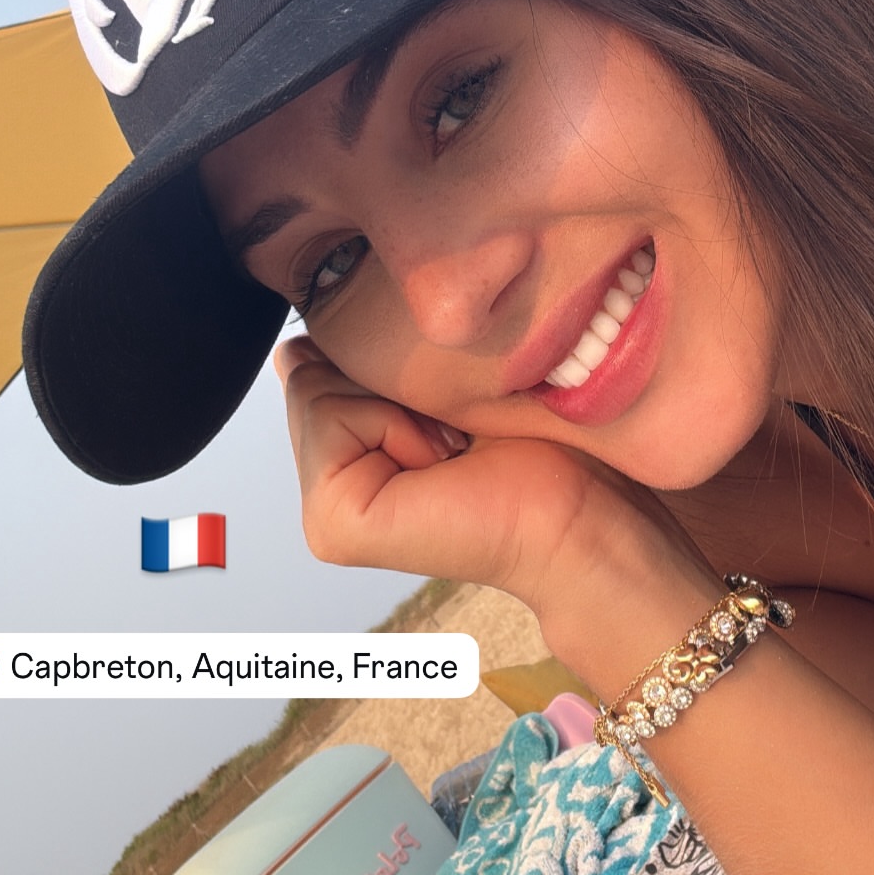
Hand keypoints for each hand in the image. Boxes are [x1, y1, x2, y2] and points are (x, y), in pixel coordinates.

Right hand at [274, 336, 716, 641]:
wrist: (584, 506)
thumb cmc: (533, 439)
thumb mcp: (432, 381)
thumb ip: (358, 366)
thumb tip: (289, 349)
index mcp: (346, 455)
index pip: (312, 359)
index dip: (381, 355)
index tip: (445, 406)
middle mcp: (327, 488)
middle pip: (308, 372)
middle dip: (384, 374)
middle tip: (453, 429)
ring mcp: (326, 514)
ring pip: (315, 390)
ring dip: (396, 398)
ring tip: (452, 445)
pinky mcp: (334, 525)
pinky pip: (331, 417)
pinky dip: (394, 421)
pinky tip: (444, 461)